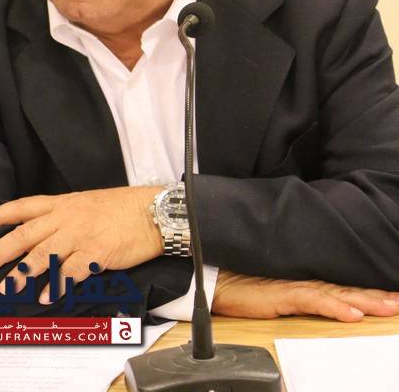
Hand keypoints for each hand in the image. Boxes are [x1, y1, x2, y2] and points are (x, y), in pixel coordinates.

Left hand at [0, 186, 163, 301]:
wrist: (151, 211)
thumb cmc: (121, 208)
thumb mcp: (87, 203)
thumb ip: (64, 216)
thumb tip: (43, 234)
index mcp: (63, 203)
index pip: (23, 206)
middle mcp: (67, 216)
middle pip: (25, 233)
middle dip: (0, 251)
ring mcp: (80, 234)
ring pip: (42, 253)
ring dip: (22, 272)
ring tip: (6, 288)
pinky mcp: (96, 251)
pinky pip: (70, 271)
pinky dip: (55, 285)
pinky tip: (45, 296)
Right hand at [212, 270, 398, 321]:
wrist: (213, 280)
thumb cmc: (240, 287)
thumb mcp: (274, 295)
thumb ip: (296, 297)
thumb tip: (318, 303)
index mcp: (304, 283)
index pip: (343, 288)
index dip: (368, 293)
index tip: (392, 297)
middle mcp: (304, 283)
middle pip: (347, 289)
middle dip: (376, 297)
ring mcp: (294, 287)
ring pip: (338, 294)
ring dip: (366, 301)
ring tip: (390, 307)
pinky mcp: (282, 295)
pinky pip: (314, 301)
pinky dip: (335, 307)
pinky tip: (353, 314)